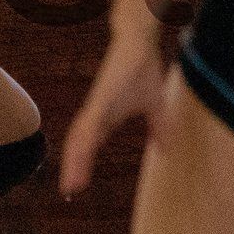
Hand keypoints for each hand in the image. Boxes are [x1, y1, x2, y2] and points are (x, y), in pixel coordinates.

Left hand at [59, 35, 169, 196]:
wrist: (138, 41)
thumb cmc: (141, 70)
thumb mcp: (154, 106)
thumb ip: (158, 128)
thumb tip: (166, 150)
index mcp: (104, 118)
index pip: (89, 146)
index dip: (81, 166)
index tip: (74, 187)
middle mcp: (96, 113)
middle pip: (79, 145)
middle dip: (74, 168)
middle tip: (68, 192)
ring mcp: (97, 104)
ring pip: (81, 136)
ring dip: (76, 159)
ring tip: (72, 181)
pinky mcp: (102, 95)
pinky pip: (93, 119)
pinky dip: (87, 136)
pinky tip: (83, 150)